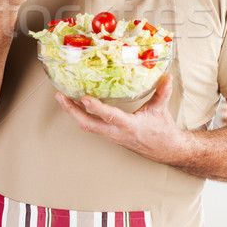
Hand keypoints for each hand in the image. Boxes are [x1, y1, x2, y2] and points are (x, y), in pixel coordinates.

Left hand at [56, 73, 184, 162]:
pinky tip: (75, 104)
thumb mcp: (161, 110)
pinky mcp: (109, 134)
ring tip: (62, 98)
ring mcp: (111, 135)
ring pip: (87, 126)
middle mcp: (116, 132)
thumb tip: (166, 76)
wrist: (165, 150)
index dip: (97, 108)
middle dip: (72, 111)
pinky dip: (81, 115)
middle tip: (60, 96)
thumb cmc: (162, 131)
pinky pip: (91, 125)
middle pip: (89, 124)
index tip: (84, 98)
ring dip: (73, 112)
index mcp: (129, 126)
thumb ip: (162, 92)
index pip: (110, 116)